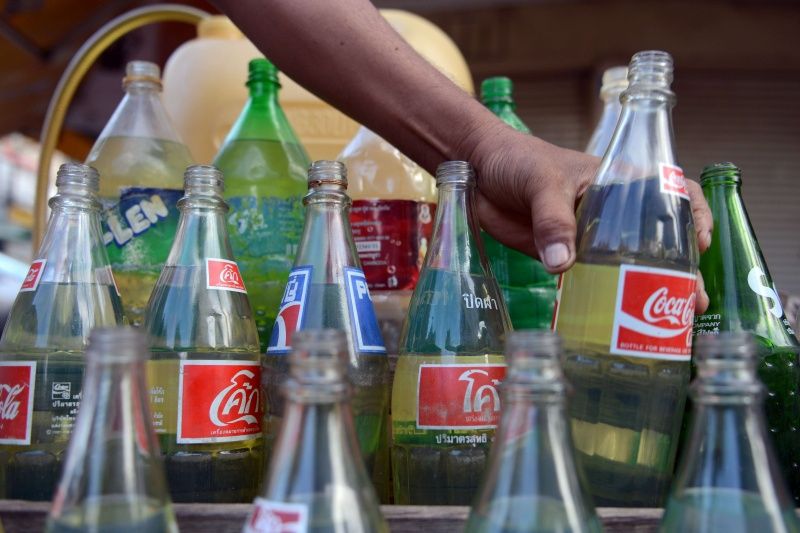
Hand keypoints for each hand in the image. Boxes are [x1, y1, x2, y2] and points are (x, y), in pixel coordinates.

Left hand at [467, 122, 711, 311]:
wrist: (476, 170)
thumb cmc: (516, 160)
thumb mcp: (541, 182)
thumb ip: (553, 220)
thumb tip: (563, 264)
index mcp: (618, 184)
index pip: (672, 194)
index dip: (695, 217)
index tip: (702, 244)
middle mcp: (610, 213)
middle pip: (656, 241)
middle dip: (680, 270)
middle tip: (693, 301)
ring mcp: (587, 238)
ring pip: (624, 266)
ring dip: (644, 292)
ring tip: (668, 324)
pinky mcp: (561, 257)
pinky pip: (587, 280)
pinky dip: (601, 299)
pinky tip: (614, 322)